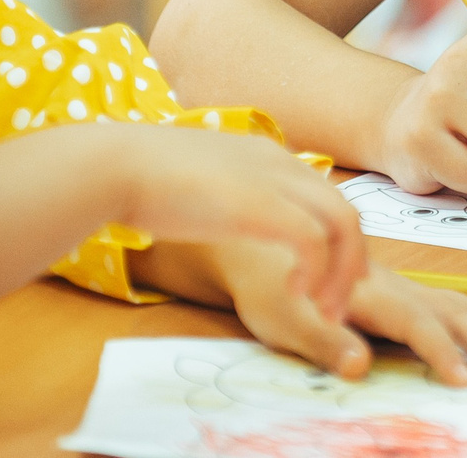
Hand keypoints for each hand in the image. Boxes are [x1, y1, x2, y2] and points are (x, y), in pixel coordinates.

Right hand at [105, 125, 368, 321]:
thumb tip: (207, 213)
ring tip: (323, 310)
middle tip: (333, 304)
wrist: (117, 166)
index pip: (324, 195)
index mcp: (266, 156)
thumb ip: (218, 193)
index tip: (323, 278)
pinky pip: (314, 240)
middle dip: (349, 263)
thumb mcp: (196, 180)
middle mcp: (280, 163)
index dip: (333, 241)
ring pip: (342, 225)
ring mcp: (274, 181)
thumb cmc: (139, 177)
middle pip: (345, 211)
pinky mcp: (261, 206)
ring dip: (340, 274)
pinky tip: (295, 294)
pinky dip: (316, 271)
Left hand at [139, 242, 466, 387]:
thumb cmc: (263, 277)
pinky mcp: (405, 289)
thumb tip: (360, 366)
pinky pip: (459, 301)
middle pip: (459, 310)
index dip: (442, 353)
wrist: (260, 230)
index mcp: (368, 291)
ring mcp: (405, 284)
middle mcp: (396, 285)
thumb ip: (323, 341)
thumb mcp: (279, 316)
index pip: (416, 324)